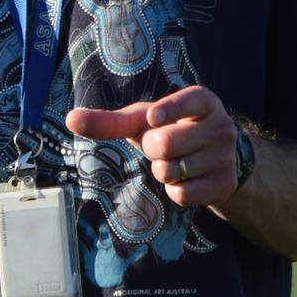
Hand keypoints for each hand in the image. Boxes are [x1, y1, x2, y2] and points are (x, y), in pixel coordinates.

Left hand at [66, 85, 240, 208]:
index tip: (153, 118)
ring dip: (163, 171)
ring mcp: (226, 157)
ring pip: (171, 171)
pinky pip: (182, 194)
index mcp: (203, 101)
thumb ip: (110, 121)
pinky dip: (174, 190)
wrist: (213, 158)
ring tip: (176, 160)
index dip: (170, 110)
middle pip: (164, 144)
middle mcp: (221, 126)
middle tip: (161, 146)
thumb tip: (70, 118)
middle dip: (151, 149)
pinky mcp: (225, 185)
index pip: (190, 101)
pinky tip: (185, 178)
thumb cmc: (170, 129)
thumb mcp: (143, 121)